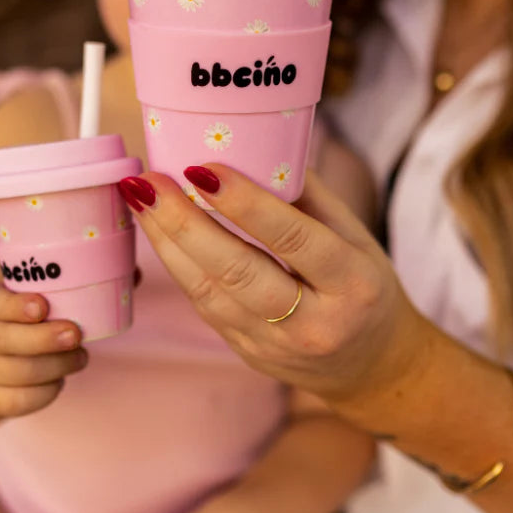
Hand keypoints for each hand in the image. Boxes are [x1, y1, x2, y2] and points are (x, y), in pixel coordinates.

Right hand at [0, 283, 88, 418]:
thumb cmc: (25, 320)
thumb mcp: (31, 296)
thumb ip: (64, 284)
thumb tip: (123, 272)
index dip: (15, 306)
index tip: (43, 306)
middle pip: (3, 340)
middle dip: (42, 339)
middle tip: (75, 334)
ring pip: (16, 372)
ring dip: (54, 366)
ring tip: (81, 357)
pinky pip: (17, 401)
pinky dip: (44, 393)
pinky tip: (59, 380)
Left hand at [120, 165, 431, 410]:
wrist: (372, 367)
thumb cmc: (364, 287)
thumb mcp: (357, 238)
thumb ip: (309, 196)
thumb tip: (256, 145)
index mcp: (353, 284)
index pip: (293, 238)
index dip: (245, 203)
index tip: (204, 168)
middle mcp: (314, 322)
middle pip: (238, 271)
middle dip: (185, 224)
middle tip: (148, 182)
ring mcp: (276, 346)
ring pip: (209, 292)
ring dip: (167, 243)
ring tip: (140, 199)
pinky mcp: (247, 354)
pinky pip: (205, 306)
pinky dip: (176, 265)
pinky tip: (157, 231)